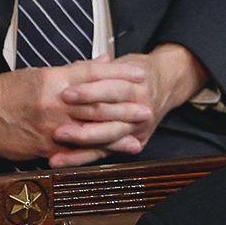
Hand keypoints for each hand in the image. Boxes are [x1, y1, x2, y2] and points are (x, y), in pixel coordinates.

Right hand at [0, 58, 149, 162]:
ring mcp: (51, 126)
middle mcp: (55, 103)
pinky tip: (112, 153)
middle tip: (147, 108)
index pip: (92, 74)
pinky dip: (95, 152)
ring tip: (138, 134)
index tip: (139, 73)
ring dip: (116, 133)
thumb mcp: (41, 73)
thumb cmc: (10, 90)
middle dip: (124, 107)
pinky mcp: (45, 146)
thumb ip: (75, 70)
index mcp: (54, 80)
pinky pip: (74, 150)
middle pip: (96, 104)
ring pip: (89, 129)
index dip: (118, 73)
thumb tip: (104, 60)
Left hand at [49, 43, 208, 165]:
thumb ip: (96, 69)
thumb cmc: (138, 74)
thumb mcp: (121, 63)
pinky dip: (84, 157)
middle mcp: (141, 108)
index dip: (89, 92)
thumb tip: (72, 69)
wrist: (168, 84)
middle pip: (109, 116)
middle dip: (83, 122)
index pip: (112, 89)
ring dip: (81, 144)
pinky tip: (65, 160)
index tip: (66, 94)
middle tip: (57, 128)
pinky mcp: (135, 143)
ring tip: (58, 147)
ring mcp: (138, 128)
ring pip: (108, 137)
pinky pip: (106, 152)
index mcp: (137, 85)